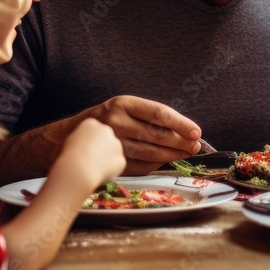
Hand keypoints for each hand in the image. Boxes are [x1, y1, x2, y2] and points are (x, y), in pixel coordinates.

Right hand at [56, 118, 125, 187]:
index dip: (90, 143)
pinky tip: (99, 174)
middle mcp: (106, 130)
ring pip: (113, 152)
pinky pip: (117, 165)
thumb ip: (78, 140)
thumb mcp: (66, 142)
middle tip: (92, 161)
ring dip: (107, 160)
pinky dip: (111, 171)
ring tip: (93, 169)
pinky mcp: (121, 159)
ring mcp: (116, 144)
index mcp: (91, 124)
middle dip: (102, 150)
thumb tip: (79, 145)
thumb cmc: (67, 157)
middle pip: (106, 140)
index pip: (94, 132)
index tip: (85, 151)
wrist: (77, 170)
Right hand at [81, 95, 201, 174]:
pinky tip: (166, 161)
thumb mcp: (124, 108)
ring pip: (150, 152)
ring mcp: (112, 143)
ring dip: (172, 155)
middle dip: (180, 142)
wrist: (73, 134)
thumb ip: (150, 116)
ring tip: (185, 154)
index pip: (158, 113)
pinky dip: (156, 164)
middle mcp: (116, 121)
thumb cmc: (107, 119)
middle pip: (157, 134)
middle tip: (195, 146)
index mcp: (123, 103)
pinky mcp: (111, 160)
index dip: (180, 123)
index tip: (196, 132)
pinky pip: (141, 165)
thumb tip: (184, 131)